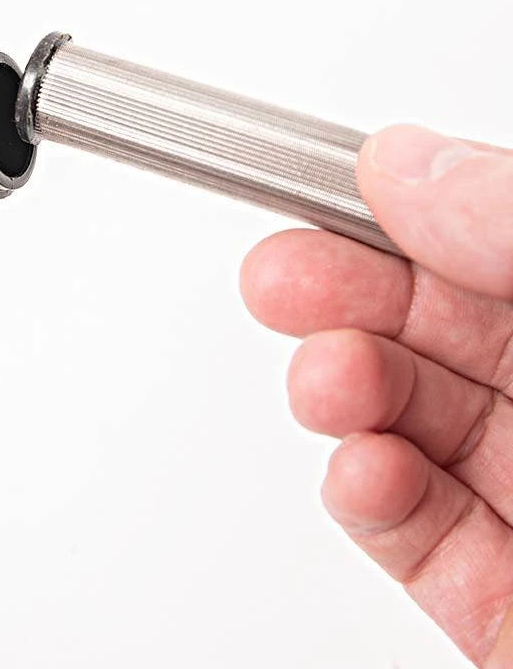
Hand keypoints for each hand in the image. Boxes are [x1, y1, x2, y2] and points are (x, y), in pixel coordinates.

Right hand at [241, 125, 512, 666]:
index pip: (491, 239)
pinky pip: (418, 533)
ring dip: (346, 391)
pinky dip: (369, 496)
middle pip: (437, 325)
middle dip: (344, 294)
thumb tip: (411, 163)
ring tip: (326, 379)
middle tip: (278, 275)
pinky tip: (359, 467)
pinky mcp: (505, 605)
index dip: (403, 207)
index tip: (328, 182)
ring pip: (411, 420)